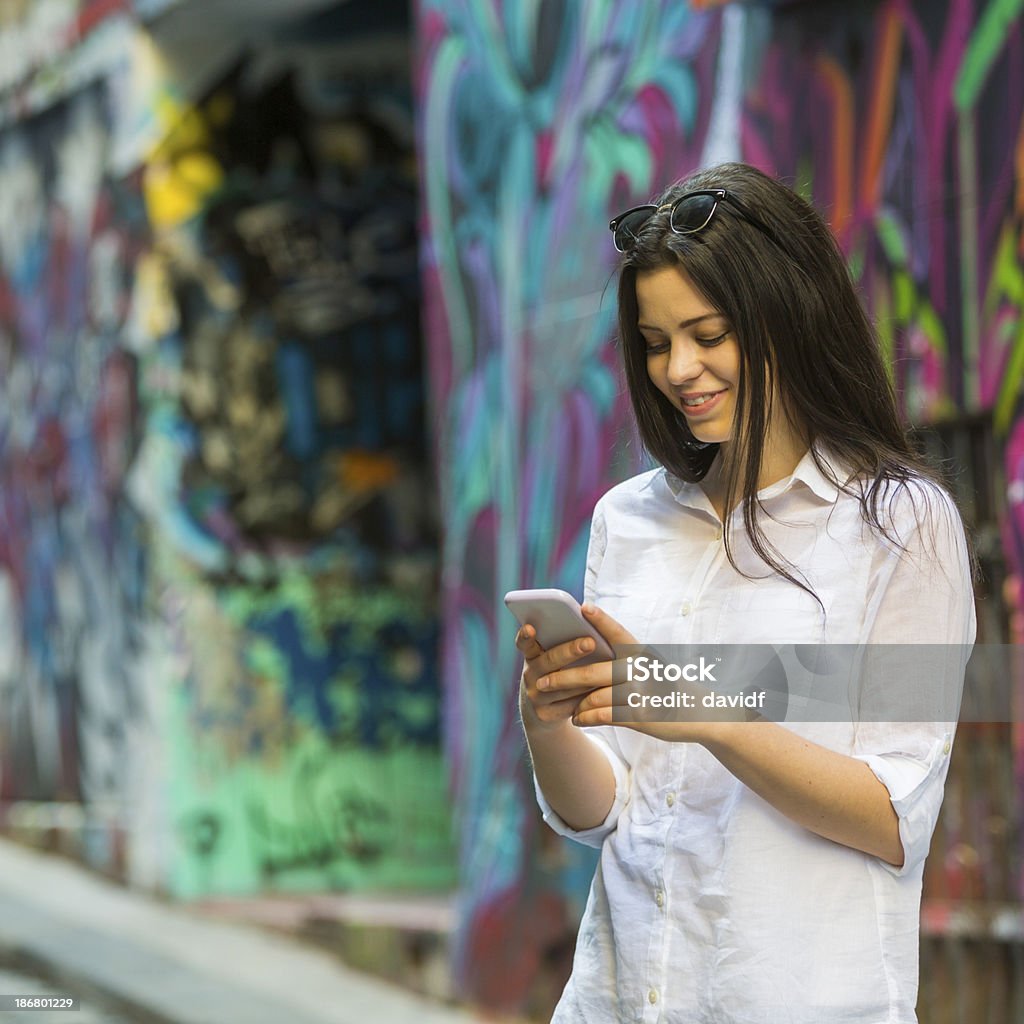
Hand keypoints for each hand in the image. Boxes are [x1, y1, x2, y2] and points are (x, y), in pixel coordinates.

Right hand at [515, 602, 634, 732]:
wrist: (545, 708)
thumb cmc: (558, 671)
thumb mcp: (554, 656)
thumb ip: (563, 642)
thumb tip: (589, 621)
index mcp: (532, 654)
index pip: (525, 643)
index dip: (525, 636)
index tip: (530, 627)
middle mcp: (530, 674)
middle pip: (548, 661)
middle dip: (570, 651)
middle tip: (590, 642)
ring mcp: (535, 696)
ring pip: (561, 685)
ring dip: (584, 677)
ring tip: (605, 667)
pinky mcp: (545, 714)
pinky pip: (570, 704)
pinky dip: (587, 696)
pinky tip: (604, 689)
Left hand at [569, 605, 725, 743]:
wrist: (699, 713)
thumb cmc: (667, 687)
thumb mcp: (652, 666)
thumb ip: (626, 660)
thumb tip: (590, 655)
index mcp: (642, 653)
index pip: (618, 633)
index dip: (601, 620)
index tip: (584, 607)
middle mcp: (640, 669)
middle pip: (592, 671)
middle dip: (562, 677)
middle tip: (541, 681)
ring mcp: (640, 692)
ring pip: (594, 696)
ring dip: (574, 702)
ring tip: (564, 706)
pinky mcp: (640, 715)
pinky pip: (603, 715)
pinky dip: (586, 717)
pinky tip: (578, 718)